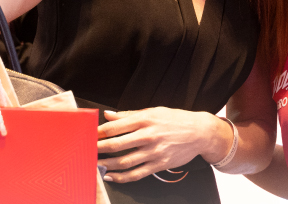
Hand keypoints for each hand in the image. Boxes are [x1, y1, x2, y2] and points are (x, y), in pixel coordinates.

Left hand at [97, 107, 225, 182]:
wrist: (200, 132)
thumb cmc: (176, 120)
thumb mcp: (154, 111)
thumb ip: (129, 114)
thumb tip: (108, 115)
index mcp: (145, 119)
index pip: (115, 126)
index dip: (99, 132)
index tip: (89, 135)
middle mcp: (148, 135)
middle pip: (117, 145)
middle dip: (99, 149)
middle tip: (87, 151)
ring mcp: (154, 152)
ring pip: (125, 162)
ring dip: (107, 165)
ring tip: (96, 165)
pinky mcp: (159, 165)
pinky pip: (136, 174)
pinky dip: (122, 177)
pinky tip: (112, 176)